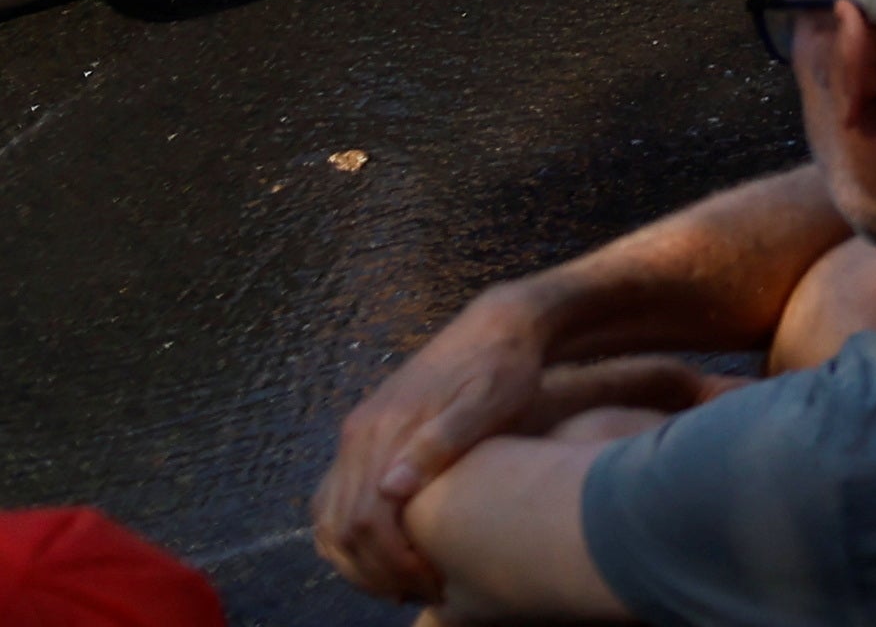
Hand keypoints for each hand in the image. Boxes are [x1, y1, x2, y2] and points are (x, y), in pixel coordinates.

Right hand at [309, 282, 566, 598]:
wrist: (500, 325)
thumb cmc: (506, 366)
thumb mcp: (490, 398)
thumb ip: (444, 439)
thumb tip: (391, 488)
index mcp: (384, 429)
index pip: (365, 519)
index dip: (392, 561)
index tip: (429, 583)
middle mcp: (358, 434)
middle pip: (340, 526)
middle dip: (374, 570)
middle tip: (418, 592)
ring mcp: (357, 436)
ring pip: (328, 518)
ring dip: (356, 560)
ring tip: (400, 583)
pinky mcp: (364, 437)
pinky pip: (333, 500)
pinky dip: (346, 536)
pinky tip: (381, 553)